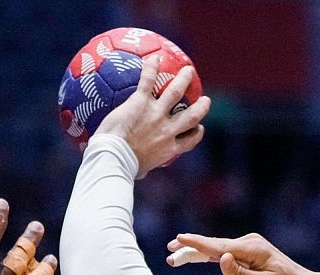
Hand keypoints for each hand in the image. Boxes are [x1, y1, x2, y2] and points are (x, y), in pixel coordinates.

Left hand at [95, 62, 210, 178]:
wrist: (114, 158)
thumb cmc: (122, 168)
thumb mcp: (138, 170)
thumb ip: (142, 167)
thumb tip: (137, 172)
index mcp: (169, 148)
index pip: (190, 140)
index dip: (197, 132)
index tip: (199, 128)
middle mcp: (167, 130)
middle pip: (191, 116)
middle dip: (201, 107)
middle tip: (205, 100)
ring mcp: (156, 114)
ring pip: (176, 93)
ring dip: (183, 80)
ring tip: (188, 71)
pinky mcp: (141, 103)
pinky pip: (148, 81)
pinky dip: (151, 68)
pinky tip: (154, 57)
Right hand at [166, 232, 319, 274]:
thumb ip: (240, 273)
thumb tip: (221, 259)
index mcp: (252, 249)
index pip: (218, 247)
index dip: (197, 244)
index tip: (179, 239)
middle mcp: (248, 243)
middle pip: (214, 245)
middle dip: (191, 248)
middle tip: (170, 251)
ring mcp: (248, 247)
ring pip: (217, 248)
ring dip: (197, 251)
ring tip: (176, 254)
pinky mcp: (248, 254)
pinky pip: (224, 252)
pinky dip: (209, 255)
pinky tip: (196, 255)